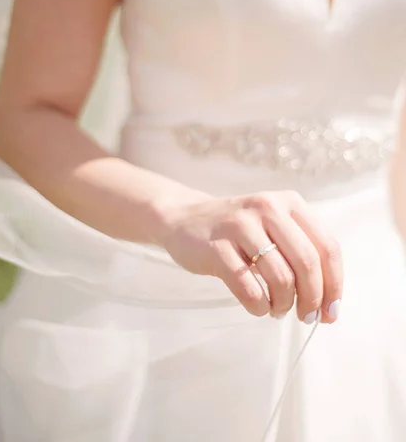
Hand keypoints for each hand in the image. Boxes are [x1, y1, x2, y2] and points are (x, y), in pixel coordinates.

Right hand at [159, 191, 342, 322]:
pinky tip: (257, 306)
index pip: (327, 247)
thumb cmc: (238, 232)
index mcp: (290, 202)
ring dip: (284, 304)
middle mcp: (268, 207)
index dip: (334, 285)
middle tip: (306, 317)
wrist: (184, 219)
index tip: (330, 312)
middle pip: (307, 263)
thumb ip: (302, 254)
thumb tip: (328, 305)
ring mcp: (240, 225)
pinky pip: (249, 287)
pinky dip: (259, 306)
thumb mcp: (274, 228)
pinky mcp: (216, 246)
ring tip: (277, 309)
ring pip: (281, 277)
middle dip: (312, 299)